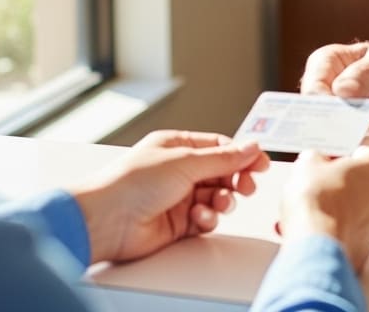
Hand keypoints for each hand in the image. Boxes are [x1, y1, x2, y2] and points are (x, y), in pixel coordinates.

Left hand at [71, 130, 269, 263]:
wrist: (107, 220)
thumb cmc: (133, 183)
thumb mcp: (185, 162)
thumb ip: (223, 158)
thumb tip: (252, 147)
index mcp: (177, 146)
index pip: (219, 147)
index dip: (242, 154)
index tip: (261, 163)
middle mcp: (179, 170)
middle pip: (222, 172)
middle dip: (236, 179)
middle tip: (246, 185)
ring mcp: (179, 197)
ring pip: (217, 196)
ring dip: (222, 200)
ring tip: (218, 202)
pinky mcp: (179, 223)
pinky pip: (206, 218)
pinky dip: (208, 218)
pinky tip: (200, 216)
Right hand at [279, 147, 368, 273]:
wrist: (314, 243)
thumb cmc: (318, 202)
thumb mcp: (308, 163)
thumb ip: (318, 159)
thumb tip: (316, 162)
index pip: (367, 155)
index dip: (345, 159)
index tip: (331, 163)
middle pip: (366, 185)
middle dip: (345, 186)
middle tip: (322, 187)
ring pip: (361, 212)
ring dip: (343, 210)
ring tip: (317, 211)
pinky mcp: (368, 248)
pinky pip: (354, 234)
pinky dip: (340, 232)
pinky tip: (319, 229)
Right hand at [301, 42, 368, 147]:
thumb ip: (365, 73)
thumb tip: (341, 91)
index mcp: (323, 65)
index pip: (313, 93)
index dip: (332, 108)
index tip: (359, 112)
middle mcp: (322, 95)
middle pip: (327, 124)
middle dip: (365, 123)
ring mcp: (332, 121)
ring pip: (346, 141)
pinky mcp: (346, 141)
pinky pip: (360, 152)